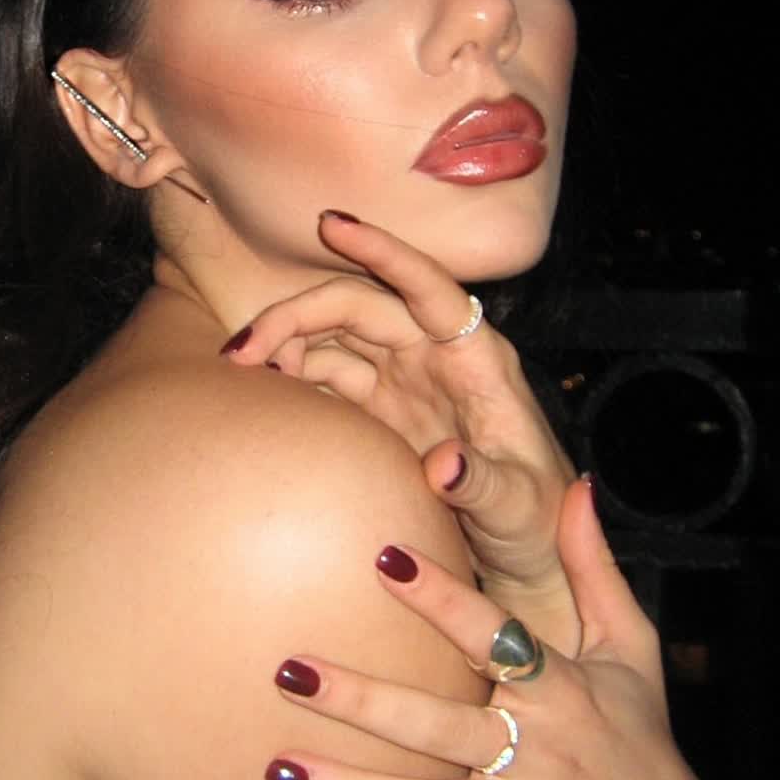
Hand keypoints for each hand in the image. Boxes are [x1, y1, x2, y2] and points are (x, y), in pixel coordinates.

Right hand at [222, 210, 579, 645]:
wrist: (526, 554)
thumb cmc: (537, 522)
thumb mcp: (518, 507)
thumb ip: (484, 485)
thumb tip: (444, 464)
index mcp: (475, 358)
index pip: (427, 287)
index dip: (382, 252)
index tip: (333, 225)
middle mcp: (435, 355)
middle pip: (360, 308)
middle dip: (298, 314)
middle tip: (242, 348)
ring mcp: (403, 379)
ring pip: (335, 337)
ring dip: (286, 342)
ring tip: (242, 367)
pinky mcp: (380, 409)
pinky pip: (328, 376)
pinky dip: (293, 375)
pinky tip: (262, 388)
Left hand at [265, 479, 726, 779]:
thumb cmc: (641, 738)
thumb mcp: (633, 649)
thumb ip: (595, 567)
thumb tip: (578, 485)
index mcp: (561, 691)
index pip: (495, 636)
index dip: (443, 598)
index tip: (384, 556)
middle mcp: (539, 755)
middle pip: (439, 725)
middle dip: (363, 700)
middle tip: (289, 671)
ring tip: (278, 765)